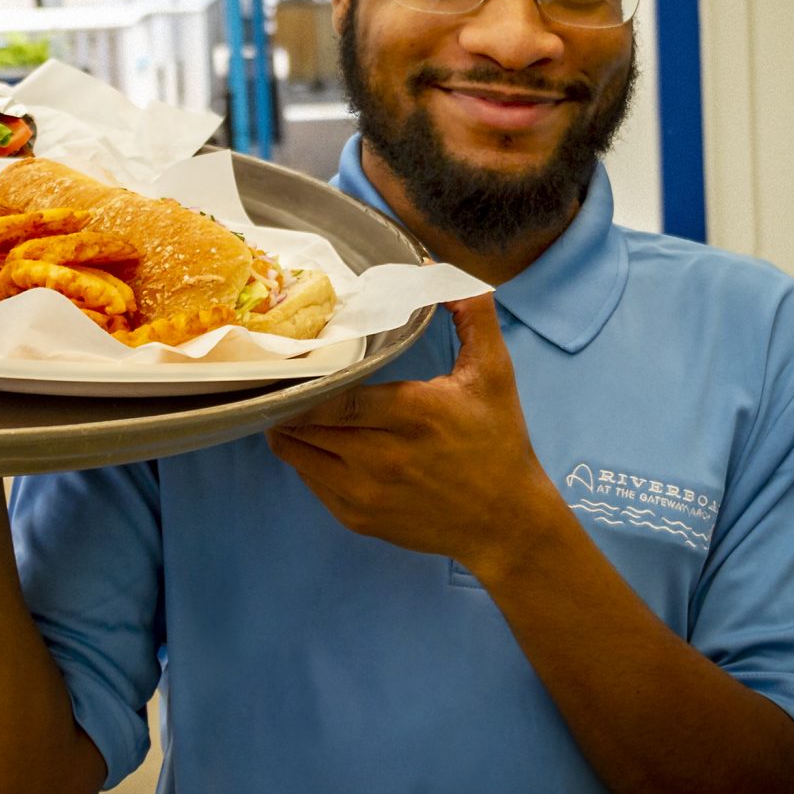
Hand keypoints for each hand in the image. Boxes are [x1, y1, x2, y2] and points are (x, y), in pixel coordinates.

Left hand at [267, 293, 559, 573]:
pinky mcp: (357, 518)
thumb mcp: (493, 373)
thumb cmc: (499, 443)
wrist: (507, 524)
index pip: (334, 395)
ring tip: (290, 405)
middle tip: (285, 378)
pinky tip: (312, 439)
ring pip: (298, 451)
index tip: (300, 362)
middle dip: (291, 399)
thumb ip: (472, 314)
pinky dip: (303, 457)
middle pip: (306, 421)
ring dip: (290, 427)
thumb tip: (436, 269)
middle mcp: (382, 456)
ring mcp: (365, 493)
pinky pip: (308, 480)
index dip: (309, 380)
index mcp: (413, 414)